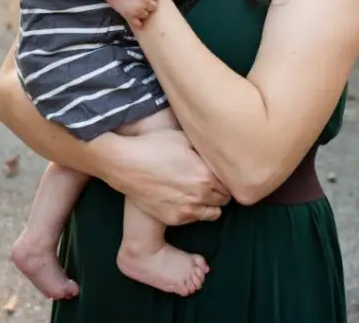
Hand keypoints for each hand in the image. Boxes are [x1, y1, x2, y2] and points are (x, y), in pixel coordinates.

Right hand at [101, 129, 230, 226]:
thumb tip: (216, 148)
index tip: (220, 173)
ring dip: (211, 204)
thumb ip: (204, 148)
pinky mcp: (174, 218)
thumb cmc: (154, 145)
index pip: (230, 184)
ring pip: (213, 214)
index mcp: (206, 174)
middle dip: (221, 191)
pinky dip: (195, 211)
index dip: (226, 178)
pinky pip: (195, 219)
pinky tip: (186, 199)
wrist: (127, 163)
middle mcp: (200, 195)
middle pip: (225, 200)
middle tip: (211, 182)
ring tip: (200, 192)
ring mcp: (187, 209)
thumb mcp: (183, 138)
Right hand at [105, 0, 161, 29]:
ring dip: (142, 12)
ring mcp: (139, 9)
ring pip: (146, 15)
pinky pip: (138, 23)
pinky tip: (133, 17)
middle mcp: (147, 1)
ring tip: (135, 8)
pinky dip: (137, 22)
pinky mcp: (130, 16)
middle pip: (154, 7)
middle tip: (141, 2)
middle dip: (148, 5)